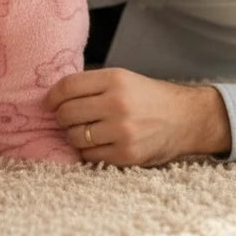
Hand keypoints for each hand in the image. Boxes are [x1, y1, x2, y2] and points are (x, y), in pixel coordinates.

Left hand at [45, 67, 230, 166]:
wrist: (185, 118)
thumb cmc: (147, 96)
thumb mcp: (122, 78)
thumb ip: (92, 85)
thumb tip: (54, 97)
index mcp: (114, 79)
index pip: (67, 87)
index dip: (52, 97)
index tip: (49, 103)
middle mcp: (117, 104)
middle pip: (67, 113)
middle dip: (61, 117)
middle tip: (65, 119)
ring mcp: (123, 131)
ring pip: (75, 137)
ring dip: (73, 136)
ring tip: (83, 131)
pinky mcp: (127, 155)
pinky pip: (90, 156)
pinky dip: (87, 151)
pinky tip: (97, 144)